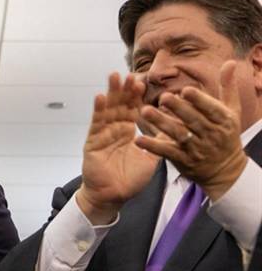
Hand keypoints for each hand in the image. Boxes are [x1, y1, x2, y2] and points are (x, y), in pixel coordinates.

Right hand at [78, 72, 159, 223]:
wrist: (113, 196)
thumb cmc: (131, 180)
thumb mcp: (152, 158)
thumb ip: (161, 143)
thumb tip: (179, 129)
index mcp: (128, 132)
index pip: (133, 109)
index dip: (137, 96)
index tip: (143, 81)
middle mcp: (115, 129)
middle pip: (120, 104)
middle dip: (125, 89)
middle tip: (130, 73)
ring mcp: (103, 134)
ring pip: (108, 109)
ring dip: (111, 93)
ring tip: (114, 76)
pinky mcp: (93, 141)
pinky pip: (96, 123)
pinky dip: (98, 110)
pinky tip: (101, 97)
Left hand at [135, 60, 247, 200]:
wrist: (225, 169)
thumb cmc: (225, 133)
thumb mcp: (231, 111)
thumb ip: (227, 87)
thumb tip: (229, 62)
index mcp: (224, 120)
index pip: (212, 109)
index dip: (199, 100)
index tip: (185, 90)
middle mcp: (211, 134)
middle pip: (193, 121)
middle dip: (178, 109)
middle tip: (163, 96)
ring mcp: (197, 149)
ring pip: (178, 135)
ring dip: (161, 123)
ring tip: (145, 111)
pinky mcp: (183, 161)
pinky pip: (167, 153)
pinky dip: (153, 146)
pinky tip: (138, 139)